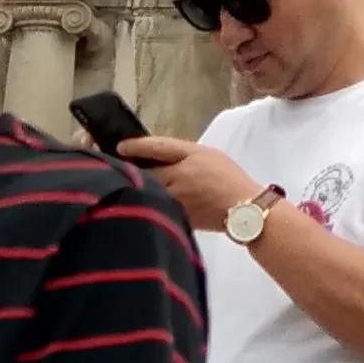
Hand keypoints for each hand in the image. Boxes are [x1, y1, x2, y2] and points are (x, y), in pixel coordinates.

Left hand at [121, 136, 262, 232]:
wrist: (244, 209)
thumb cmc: (229, 179)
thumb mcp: (209, 155)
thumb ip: (183, 154)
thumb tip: (156, 156)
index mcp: (191, 157)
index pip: (157, 147)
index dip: (136, 146)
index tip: (120, 147)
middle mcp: (180, 176)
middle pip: (146, 171)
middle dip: (132, 170)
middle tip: (118, 167)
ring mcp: (177, 199)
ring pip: (148, 191)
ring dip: (137, 187)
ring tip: (127, 184)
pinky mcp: (176, 216)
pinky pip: (156, 206)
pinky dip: (148, 203)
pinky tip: (144, 201)